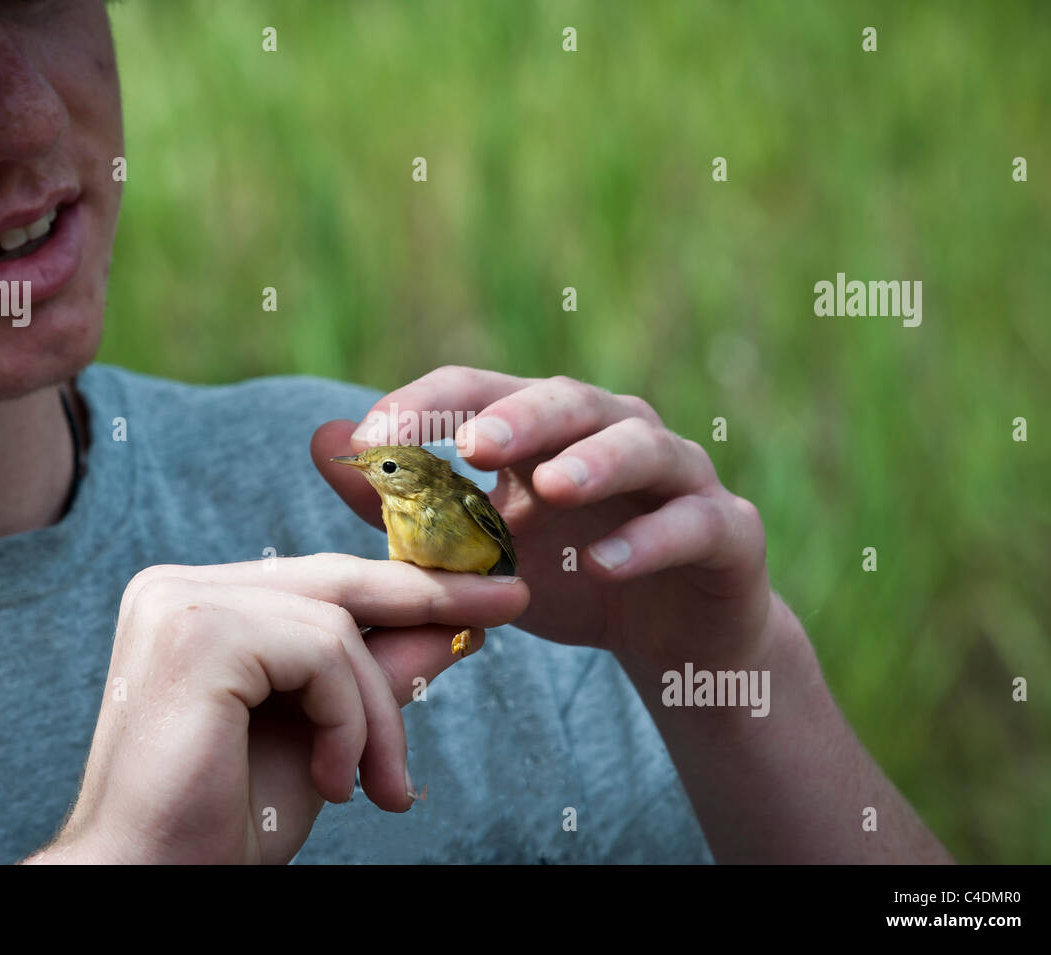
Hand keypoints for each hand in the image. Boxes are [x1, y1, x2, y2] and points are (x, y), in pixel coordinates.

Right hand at [25, 555, 528, 863]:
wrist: (152, 883)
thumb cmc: (224, 822)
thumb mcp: (326, 738)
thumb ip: (377, 676)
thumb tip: (452, 628)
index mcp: (197, 605)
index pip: (320, 582)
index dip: (405, 586)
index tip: (487, 593)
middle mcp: (179, 589)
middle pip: (334, 584)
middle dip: (429, 600)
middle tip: (509, 604)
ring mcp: (180, 604)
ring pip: (336, 626)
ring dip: (378, 715)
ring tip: (378, 787)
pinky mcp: (197, 633)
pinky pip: (323, 654)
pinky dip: (349, 723)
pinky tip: (334, 782)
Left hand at [313, 366, 772, 675]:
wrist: (673, 637)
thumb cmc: (569, 578)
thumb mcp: (479, 550)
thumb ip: (405, 502)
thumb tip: (322, 442)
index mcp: (546, 428)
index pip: (480, 391)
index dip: (427, 404)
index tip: (372, 438)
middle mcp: (614, 432)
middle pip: (568, 400)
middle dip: (519, 416)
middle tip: (473, 444)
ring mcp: (678, 476)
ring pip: (641, 448)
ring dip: (595, 462)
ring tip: (551, 489)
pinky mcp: (727, 529)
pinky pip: (692, 524)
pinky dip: (648, 543)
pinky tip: (604, 567)